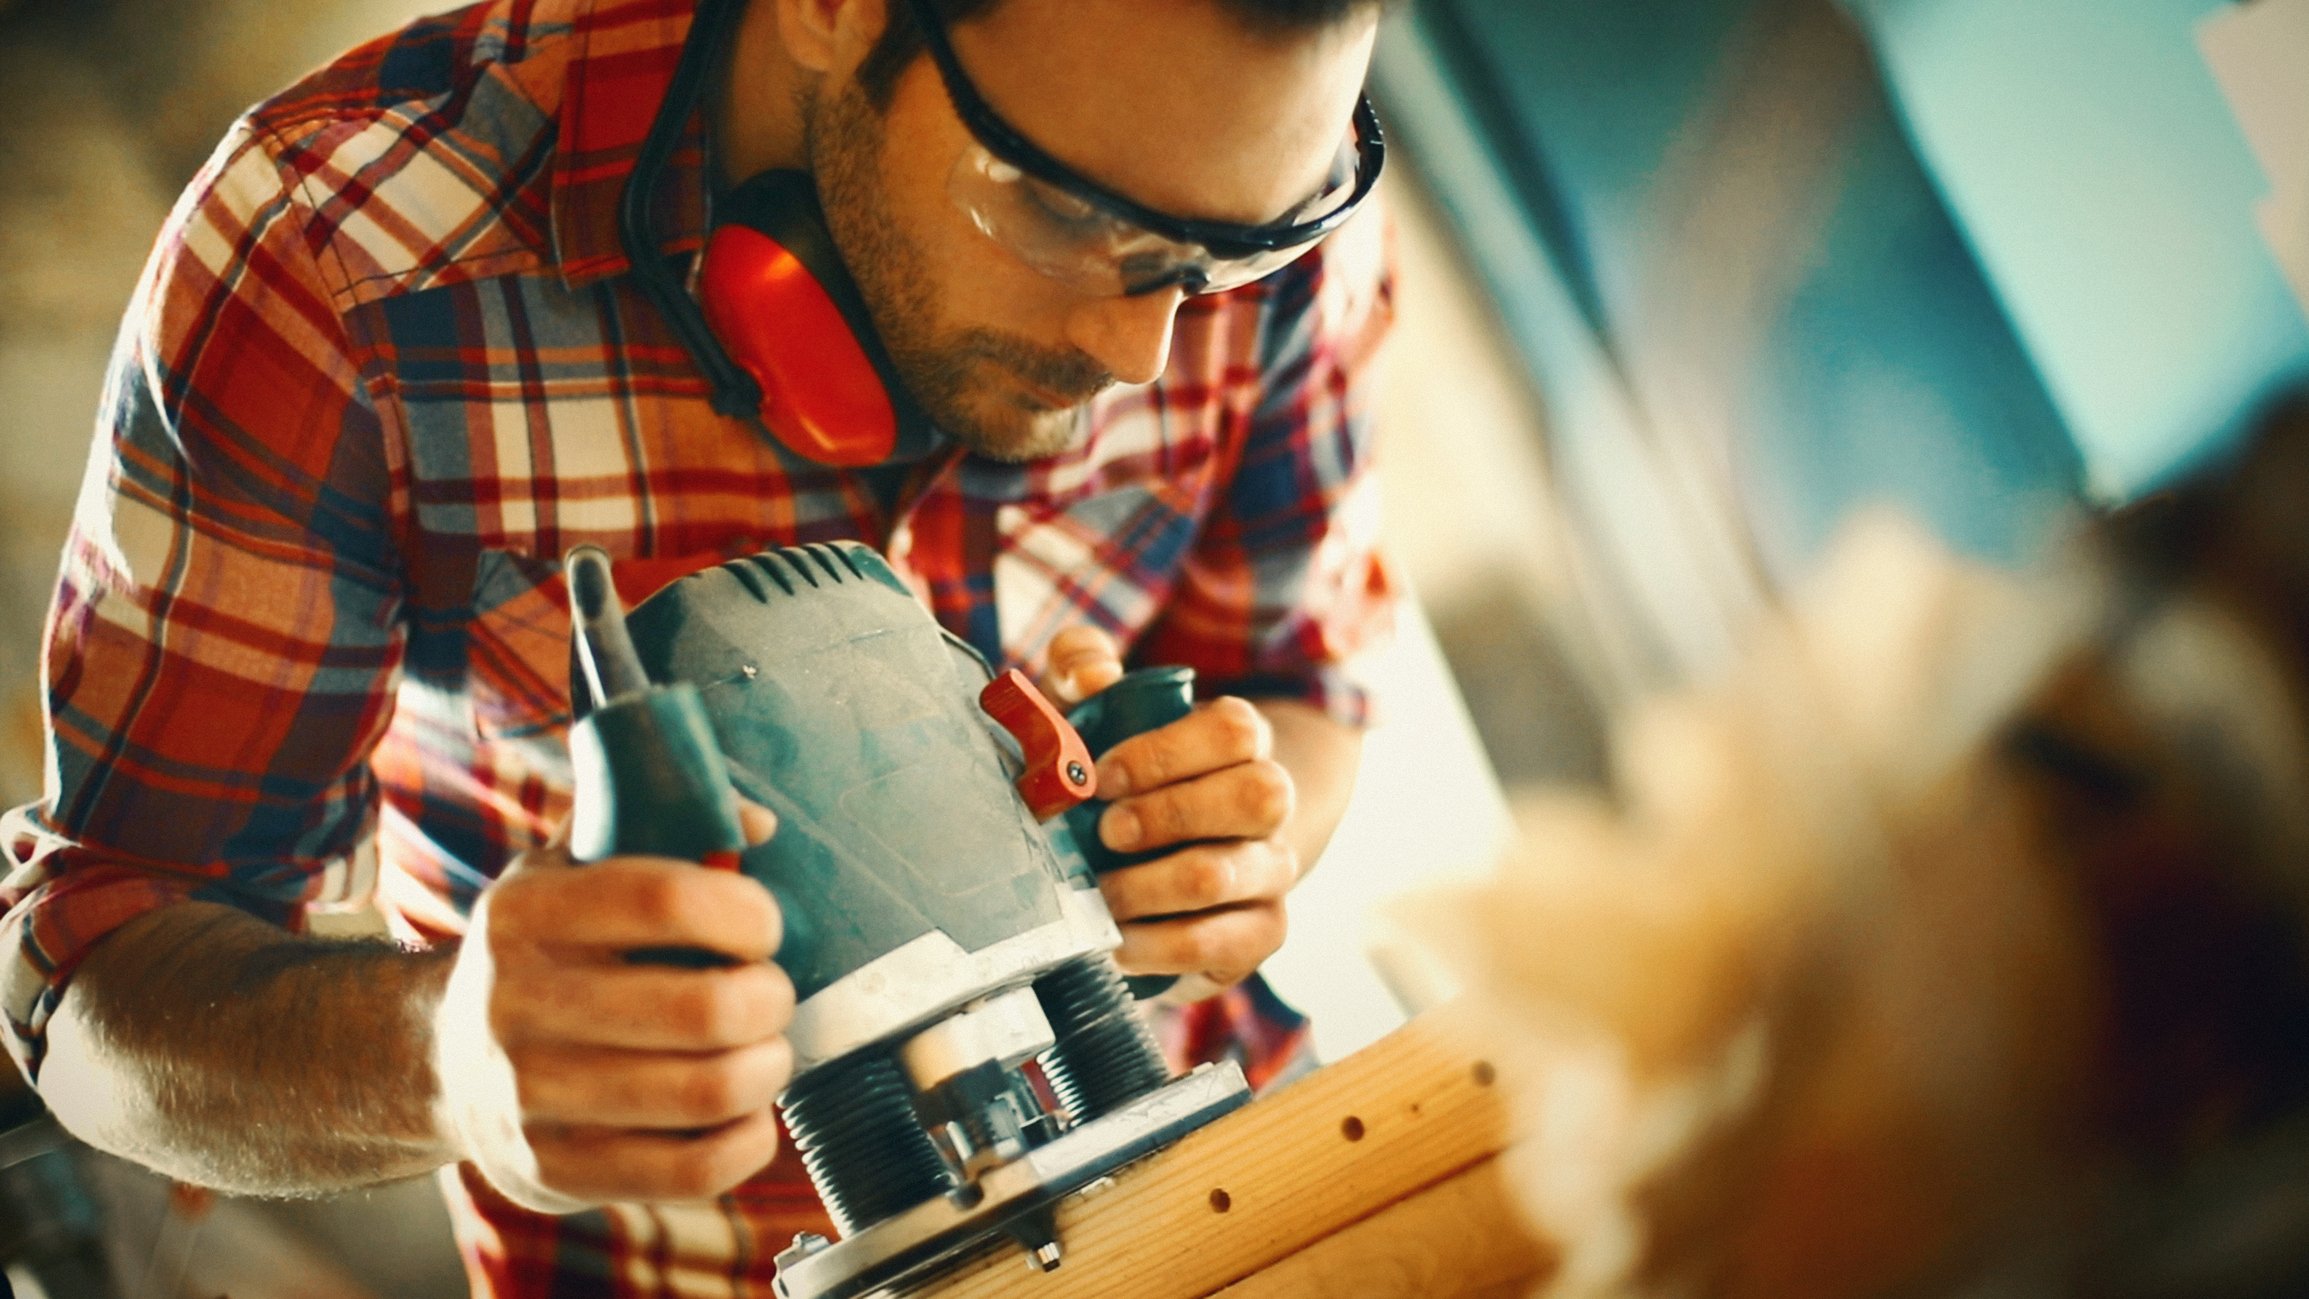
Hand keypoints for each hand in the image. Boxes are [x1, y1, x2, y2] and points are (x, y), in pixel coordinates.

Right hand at [431, 803, 792, 1211]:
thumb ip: (658, 825)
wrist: (439, 1062)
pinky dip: (748, 1142)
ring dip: (768, 1069)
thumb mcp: (571, 868)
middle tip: (770, 995)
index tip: (762, 928)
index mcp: (526, 913)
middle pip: (704, 1007)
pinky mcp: (554, 1173)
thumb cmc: (545, 952)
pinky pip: (692, 1170)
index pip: (668, 899)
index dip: (746, 913)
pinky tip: (745, 1115)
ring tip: (765, 1052)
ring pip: (708, 1092)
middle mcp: (517, 1004)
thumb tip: (760, 825)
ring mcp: (530, 1097)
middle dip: (770, 999)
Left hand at [1040, 628, 1299, 992]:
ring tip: (1098, 893)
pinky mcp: (1259, 933)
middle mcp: (1271, 805)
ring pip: (1231, 873)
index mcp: (1239, 743)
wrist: (1150, 859)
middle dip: (1171, 815)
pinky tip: (1119, 940)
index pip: (1236, 730)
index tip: (1101, 776)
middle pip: (1259, 795)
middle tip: (1106, 832)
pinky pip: (1228, 944)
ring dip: (1150, 886)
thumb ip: (1082, 667)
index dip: (1166, 753)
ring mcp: (1271, 871)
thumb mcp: (1091, 712)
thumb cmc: (1116, 776)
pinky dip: (1162, 946)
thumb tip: (1093, 674)